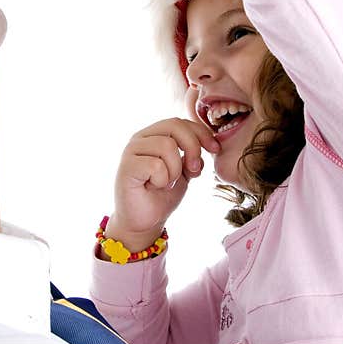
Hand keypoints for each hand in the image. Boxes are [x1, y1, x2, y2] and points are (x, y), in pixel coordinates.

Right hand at [106, 118, 219, 252]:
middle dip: (193, 147)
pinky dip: (162, 179)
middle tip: (193, 170)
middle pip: (175, 126)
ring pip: (167, 146)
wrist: (145, 221)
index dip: (201, 133)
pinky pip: (156, 165)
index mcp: (154, 135)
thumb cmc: (162, 195)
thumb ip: (193, 155)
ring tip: (167, 183)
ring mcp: (132, 151)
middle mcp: (141, 138)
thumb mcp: (185, 171)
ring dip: (175, 170)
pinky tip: (154, 186)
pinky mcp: (126, 166)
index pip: (180, 122)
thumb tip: (209, 145)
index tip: (215, 149)